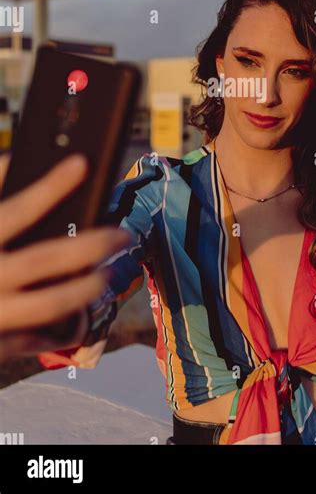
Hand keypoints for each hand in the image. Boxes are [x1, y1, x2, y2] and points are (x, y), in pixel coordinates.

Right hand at [0, 153, 129, 359]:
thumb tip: (13, 158)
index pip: (18, 209)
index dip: (51, 185)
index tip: (82, 163)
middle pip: (49, 259)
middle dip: (93, 244)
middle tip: (121, 234)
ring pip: (52, 303)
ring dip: (86, 288)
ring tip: (106, 275)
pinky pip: (35, 338)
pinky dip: (60, 325)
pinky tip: (77, 312)